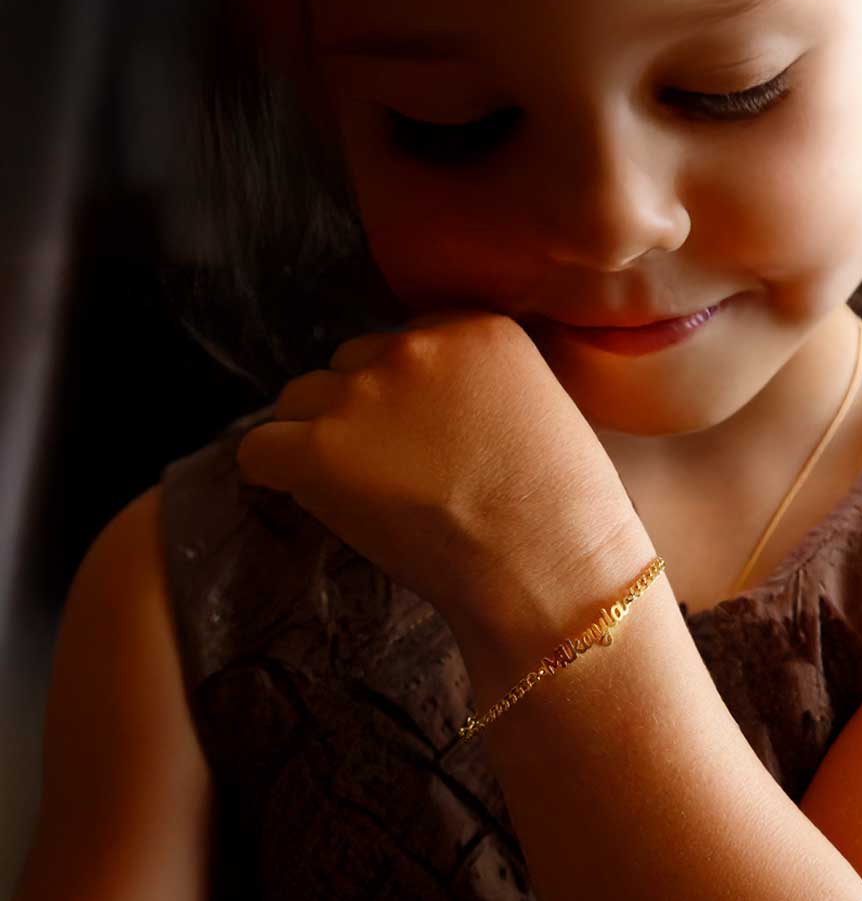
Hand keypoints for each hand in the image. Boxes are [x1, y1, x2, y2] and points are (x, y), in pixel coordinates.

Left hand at [234, 310, 634, 629]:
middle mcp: (414, 346)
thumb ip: (476, 390)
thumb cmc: (563, 518)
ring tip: (366, 497)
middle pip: (348, 366)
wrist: (551, 571)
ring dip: (318, 442)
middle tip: (398, 476)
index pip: (403, 344)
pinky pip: (260, 450)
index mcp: (475, 329)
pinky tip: (319, 504)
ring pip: (299, 402)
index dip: (407, 398)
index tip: (427, 442)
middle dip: (361, 415)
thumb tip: (416, 415)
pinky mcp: (322, 448)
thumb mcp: (538, 413)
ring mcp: (364, 394)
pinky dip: (276, 478)